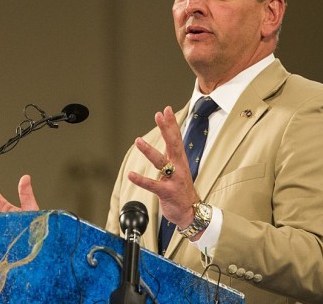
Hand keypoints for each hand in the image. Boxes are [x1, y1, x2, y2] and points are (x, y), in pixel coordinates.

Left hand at [128, 106, 199, 229]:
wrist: (191, 212)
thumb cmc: (181, 188)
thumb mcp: (178, 167)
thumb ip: (171, 152)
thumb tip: (167, 135)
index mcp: (179, 160)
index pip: (176, 138)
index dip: (171, 124)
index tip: (166, 110)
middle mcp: (178, 167)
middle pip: (173, 144)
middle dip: (166, 129)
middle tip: (159, 115)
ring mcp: (173, 179)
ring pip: (161, 162)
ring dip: (149, 151)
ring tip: (138, 141)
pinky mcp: (167, 192)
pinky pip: (153, 185)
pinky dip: (141, 180)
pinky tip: (131, 175)